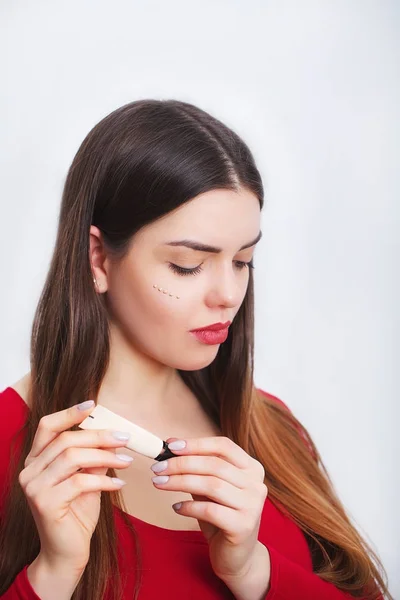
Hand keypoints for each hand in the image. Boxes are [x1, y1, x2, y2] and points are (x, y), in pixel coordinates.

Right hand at [19, 401, 133, 571]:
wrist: (66, 553)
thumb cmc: (76, 513)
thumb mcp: (87, 478)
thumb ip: (94, 457)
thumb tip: (113, 435)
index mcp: (36, 460)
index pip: (48, 427)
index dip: (69, 413)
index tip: (92, 405)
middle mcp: (29, 471)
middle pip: (66, 440)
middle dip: (99, 436)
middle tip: (124, 439)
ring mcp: (34, 487)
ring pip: (72, 457)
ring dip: (104, 456)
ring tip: (126, 461)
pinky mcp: (44, 503)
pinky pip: (79, 481)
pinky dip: (103, 479)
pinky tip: (118, 483)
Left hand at [150, 435, 269, 588]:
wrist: (238, 557)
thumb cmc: (221, 516)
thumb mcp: (210, 488)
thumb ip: (196, 468)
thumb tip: (171, 444)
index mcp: (252, 468)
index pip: (223, 446)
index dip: (196, 444)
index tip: (170, 445)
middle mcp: (256, 484)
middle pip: (214, 465)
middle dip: (181, 463)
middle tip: (157, 467)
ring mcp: (253, 505)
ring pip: (211, 485)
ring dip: (180, 482)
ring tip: (159, 483)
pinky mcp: (243, 526)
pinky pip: (210, 510)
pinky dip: (189, 506)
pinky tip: (176, 507)